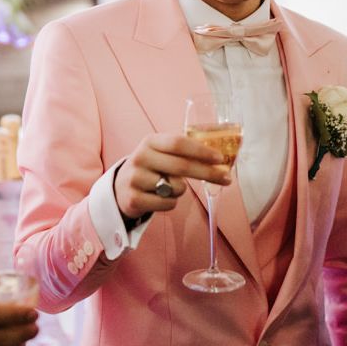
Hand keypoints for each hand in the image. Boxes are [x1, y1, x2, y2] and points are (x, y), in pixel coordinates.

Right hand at [113, 133, 230, 218]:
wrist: (120, 188)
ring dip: (181, 190)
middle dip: (208, 173)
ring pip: (177, 188)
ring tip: (167, 187)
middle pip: (181, 166)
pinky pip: (168, 204)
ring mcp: (135, 178)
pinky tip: (158, 198)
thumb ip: (182, 152)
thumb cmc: (150, 168)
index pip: (178, 143)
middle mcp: (140, 157)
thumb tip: (218, 158)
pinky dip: (170, 203)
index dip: (200, 150)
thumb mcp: (160, 153)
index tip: (219, 158)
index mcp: (149, 142)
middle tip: (226, 179)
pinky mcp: (134, 199)